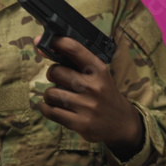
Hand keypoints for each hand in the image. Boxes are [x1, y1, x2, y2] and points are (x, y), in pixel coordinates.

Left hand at [37, 36, 144, 160]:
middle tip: (58, 79)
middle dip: (52, 74)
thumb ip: (75, 61)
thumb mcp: (98, 74)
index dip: (56, 42)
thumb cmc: (104, 93)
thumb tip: (43, 48)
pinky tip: (52, 106)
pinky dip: (46, 108)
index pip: (74, 49)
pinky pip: (50, 111)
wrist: (122, 122)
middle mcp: (93, 87)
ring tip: (58, 96)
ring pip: (50, 93)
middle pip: (55, 72)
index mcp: (99, 70)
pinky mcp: (79, 123)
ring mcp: (86, 106)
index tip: (44, 42)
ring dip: (50, 94)